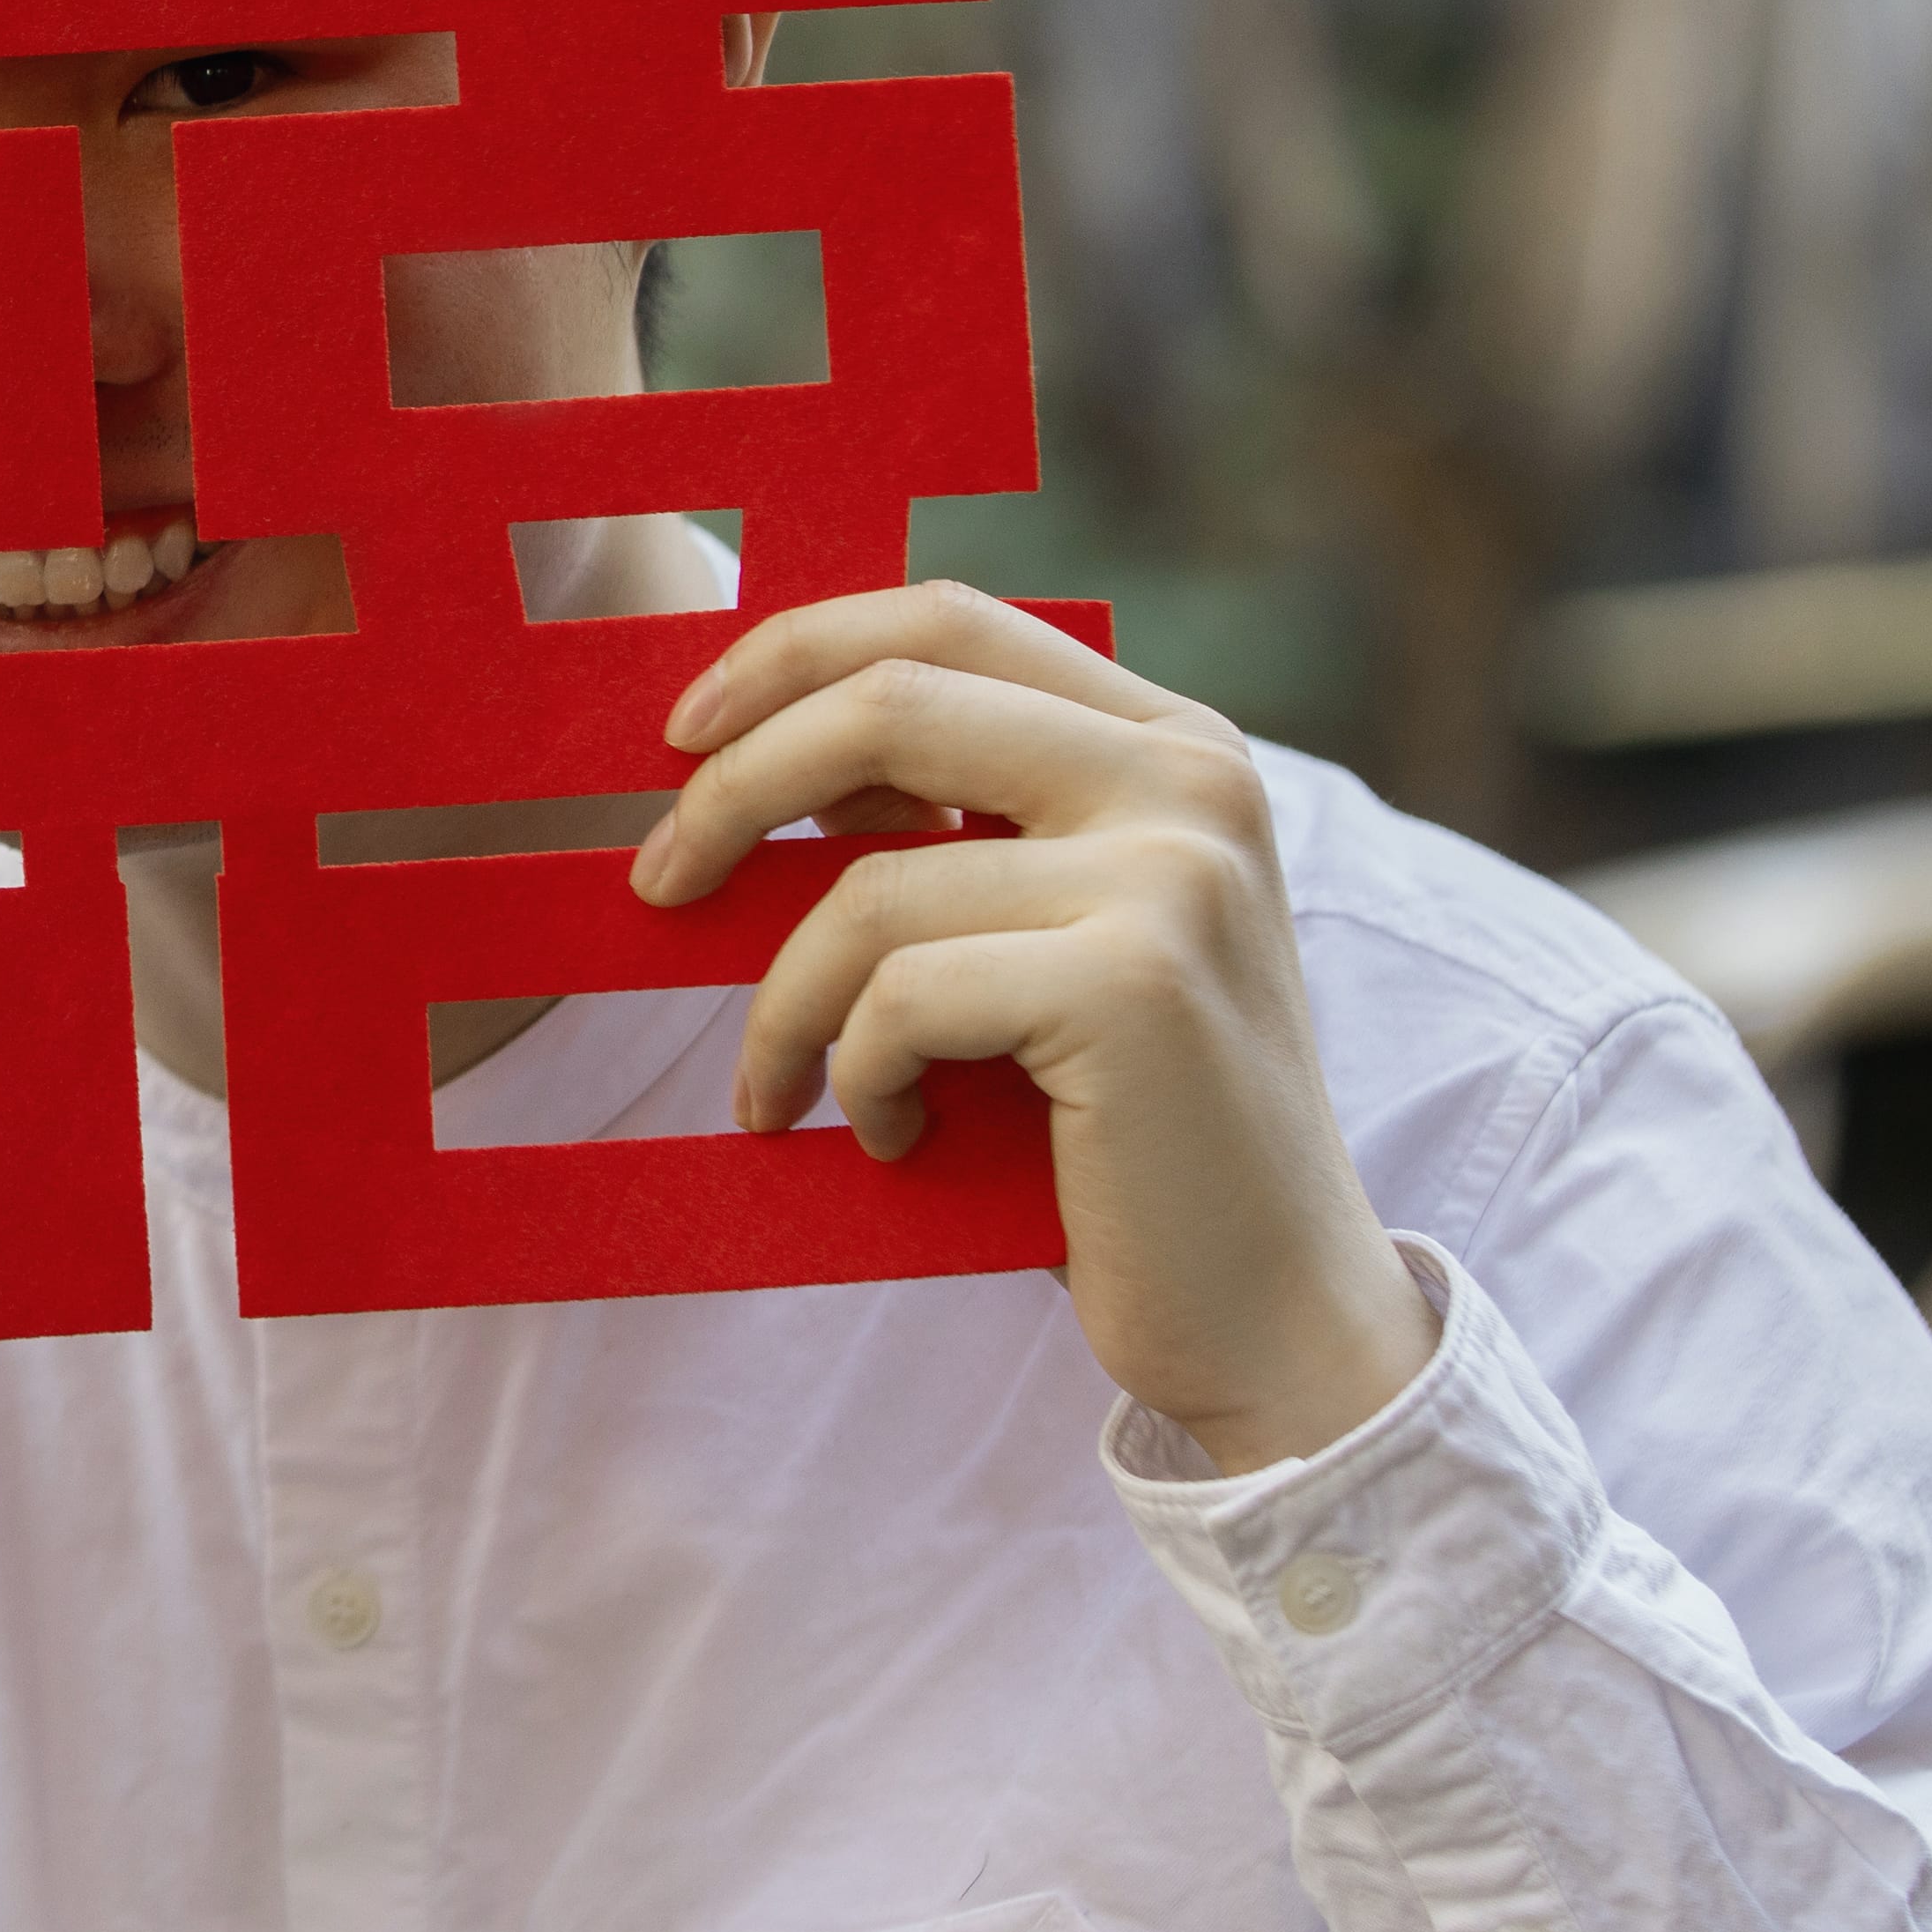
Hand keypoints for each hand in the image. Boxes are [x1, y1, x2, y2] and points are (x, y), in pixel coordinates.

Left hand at [630, 584, 1432, 1476]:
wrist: (1275, 1311)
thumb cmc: (1126, 1130)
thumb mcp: (1050, 936)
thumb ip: (954, 826)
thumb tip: (763, 747)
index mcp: (1176, 745)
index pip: (946, 620)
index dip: (792, 653)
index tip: (683, 733)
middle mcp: (1192, 782)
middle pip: (888, 702)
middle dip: (733, 789)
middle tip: (656, 882)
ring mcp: (1172, 877)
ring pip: (869, 889)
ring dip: (784, 1008)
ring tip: (784, 1087)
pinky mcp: (1132, 987)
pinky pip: (896, 999)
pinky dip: (854, 1079)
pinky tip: (887, 1136)